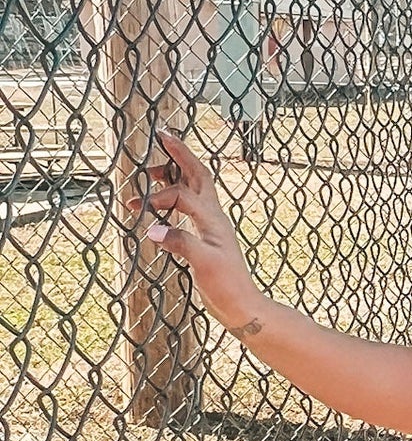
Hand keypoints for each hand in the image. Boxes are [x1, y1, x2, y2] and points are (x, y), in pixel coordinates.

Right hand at [125, 129, 264, 330]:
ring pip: (193, 188)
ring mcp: (210, 226)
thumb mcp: (203, 263)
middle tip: (162, 135)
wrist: (241, 305)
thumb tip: (151, 228)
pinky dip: (173, 198)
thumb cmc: (227, 285)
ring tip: (151, 172)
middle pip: (197, 174)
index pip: (182, 193)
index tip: (141, 209)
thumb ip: (179, 242)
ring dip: (173, 175)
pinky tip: (161, 204)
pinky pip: (189, 207)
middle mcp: (213, 216)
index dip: (160, 196)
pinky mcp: (205, 237)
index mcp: (213, 218)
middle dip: (179, 153)